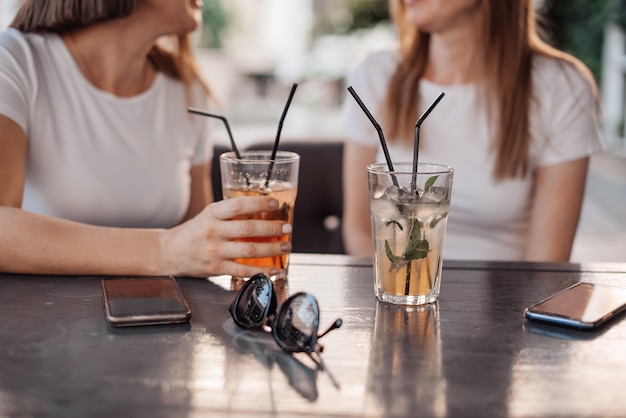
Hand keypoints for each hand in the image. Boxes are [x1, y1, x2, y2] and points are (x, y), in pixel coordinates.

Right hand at [160, 196, 291, 277]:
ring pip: (248, 250)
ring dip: (271, 249)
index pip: (238, 205)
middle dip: (272, 228)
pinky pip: (243, 270)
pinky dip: (261, 271)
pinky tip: (274, 269)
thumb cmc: (194, 231)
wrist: (170, 252)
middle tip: (287, 228)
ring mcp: (214, 251)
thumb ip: (231, 213)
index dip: (259, 204)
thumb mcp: (209, 214)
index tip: (276, 203)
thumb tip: (263, 209)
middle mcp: (213, 231)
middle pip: (247, 229)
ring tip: (285, 246)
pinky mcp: (216, 268)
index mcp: (212, 213)